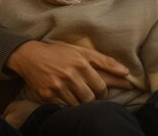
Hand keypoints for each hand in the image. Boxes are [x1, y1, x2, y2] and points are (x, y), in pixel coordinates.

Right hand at [6, 40, 131, 105]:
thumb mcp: (83, 51)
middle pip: (91, 98)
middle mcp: (70, 75)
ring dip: (82, 102)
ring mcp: (58, 86)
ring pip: (79, 104)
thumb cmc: (60, 53)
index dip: (104, 91)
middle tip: (91, 94)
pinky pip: (65, 107)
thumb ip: (105, 61)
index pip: (101, 85)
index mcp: (81, 62)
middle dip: (94, 98)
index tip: (102, 91)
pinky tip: (67, 96)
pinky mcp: (48, 96)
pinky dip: (69, 104)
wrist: (30, 56)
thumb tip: (126, 72)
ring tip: (79, 94)